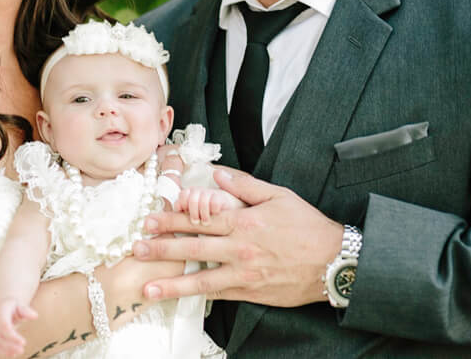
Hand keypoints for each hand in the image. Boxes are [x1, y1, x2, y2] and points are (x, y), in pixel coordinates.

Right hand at [0, 299, 37, 356]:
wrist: (2, 307)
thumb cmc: (13, 307)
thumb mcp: (19, 305)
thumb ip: (26, 311)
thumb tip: (35, 316)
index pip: (4, 326)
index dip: (13, 336)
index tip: (24, 342)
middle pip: (0, 336)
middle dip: (11, 345)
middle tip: (22, 350)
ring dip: (7, 350)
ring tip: (20, 352)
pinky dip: (4, 352)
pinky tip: (13, 354)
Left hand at [133, 168, 342, 307]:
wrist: (332, 262)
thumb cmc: (306, 225)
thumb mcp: (278, 195)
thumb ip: (244, 185)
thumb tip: (217, 173)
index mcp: (244, 220)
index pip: (199, 219)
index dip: (172, 219)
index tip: (151, 220)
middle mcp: (240, 248)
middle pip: (193, 247)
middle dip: (162, 248)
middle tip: (137, 249)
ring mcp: (244, 273)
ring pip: (201, 278)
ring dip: (172, 282)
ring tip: (148, 287)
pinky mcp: (252, 292)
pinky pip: (220, 294)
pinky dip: (198, 296)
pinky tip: (181, 297)